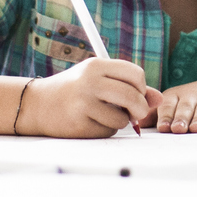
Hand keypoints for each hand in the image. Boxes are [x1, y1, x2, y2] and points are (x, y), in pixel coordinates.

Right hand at [19, 57, 159, 137]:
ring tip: (106, 115)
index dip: (142, 87)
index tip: (137, 94)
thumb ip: (128, 86)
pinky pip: (107, 130)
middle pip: (132, 96)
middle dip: (140, 108)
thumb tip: (159, 99)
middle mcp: (89, 82)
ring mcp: (83, 103)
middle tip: (136, 113)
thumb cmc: (73, 90)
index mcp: (96, 66)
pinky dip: (106, 129)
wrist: (37, 104)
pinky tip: (91, 122)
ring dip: (121, 121)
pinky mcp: (79, 124)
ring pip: (122, 118)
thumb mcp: (98, 79)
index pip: (135, 74)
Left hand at [153, 78, 196, 132]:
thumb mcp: (177, 105)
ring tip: (196, 129)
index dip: (166, 115)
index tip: (162, 127)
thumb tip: (137, 125)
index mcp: (178, 95)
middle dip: (181, 117)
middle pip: (186, 106)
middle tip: (178, 129)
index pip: (169, 104)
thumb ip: (158, 115)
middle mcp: (194, 94)